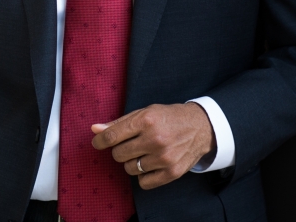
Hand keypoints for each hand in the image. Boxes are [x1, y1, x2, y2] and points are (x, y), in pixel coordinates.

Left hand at [90, 103, 214, 189]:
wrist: (200, 127)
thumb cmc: (169, 118)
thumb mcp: (144, 113)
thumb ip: (118, 123)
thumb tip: (94, 129)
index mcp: (146, 120)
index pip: (112, 136)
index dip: (100, 141)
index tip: (98, 142)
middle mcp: (155, 139)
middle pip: (118, 154)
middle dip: (120, 150)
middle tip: (131, 144)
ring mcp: (164, 157)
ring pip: (129, 169)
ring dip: (132, 162)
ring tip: (144, 152)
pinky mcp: (172, 172)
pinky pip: (143, 182)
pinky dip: (143, 175)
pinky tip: (151, 164)